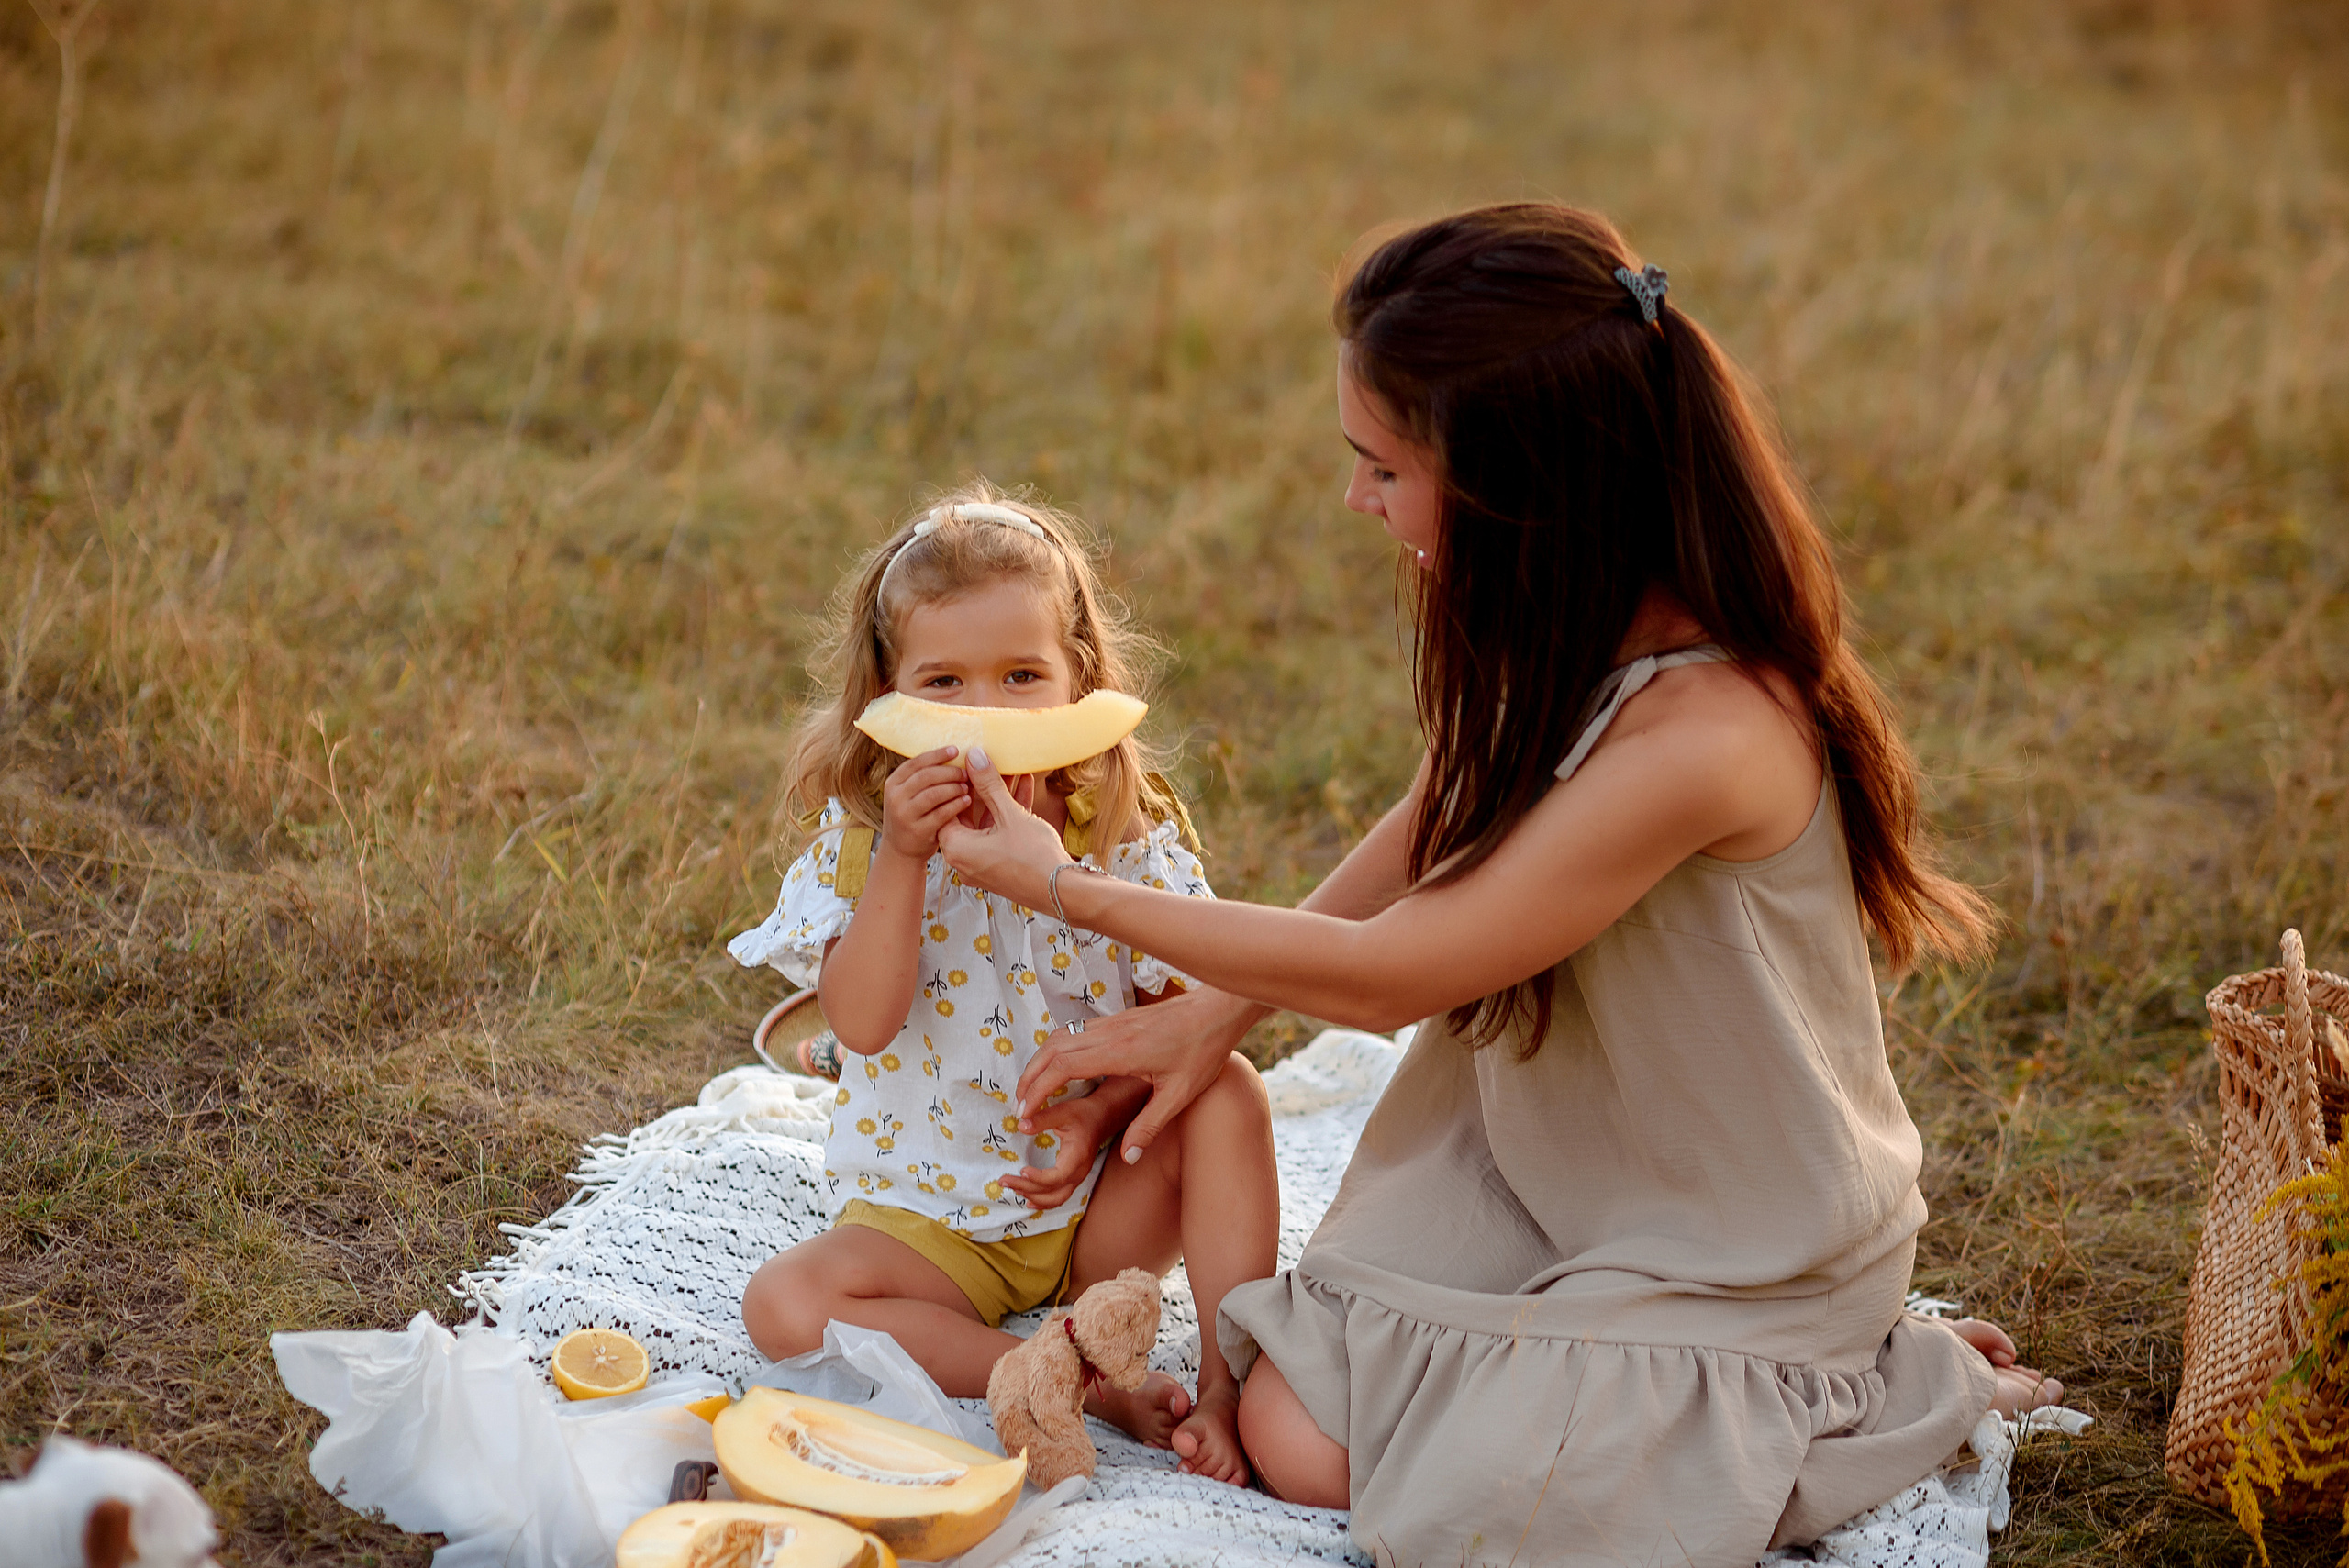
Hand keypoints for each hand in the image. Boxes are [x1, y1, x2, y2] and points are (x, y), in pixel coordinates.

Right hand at [879, 747, 970, 861]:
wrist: (900, 851)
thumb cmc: (913, 816)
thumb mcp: (909, 794)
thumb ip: (924, 777)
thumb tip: (953, 754)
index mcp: (894, 783)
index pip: (916, 762)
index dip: (937, 755)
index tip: (955, 750)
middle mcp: (895, 797)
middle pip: (926, 776)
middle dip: (950, 772)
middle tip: (966, 772)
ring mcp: (904, 815)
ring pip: (933, 794)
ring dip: (954, 787)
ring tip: (967, 786)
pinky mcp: (917, 831)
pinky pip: (941, 813)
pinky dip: (956, 805)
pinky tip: (967, 801)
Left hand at [936, 747, 1070, 908]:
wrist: (1063, 892)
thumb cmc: (1033, 858)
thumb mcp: (1009, 814)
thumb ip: (989, 785)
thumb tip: (975, 759)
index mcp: (957, 849)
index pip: (946, 808)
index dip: (958, 784)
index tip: (968, 764)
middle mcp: (965, 860)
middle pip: (968, 816)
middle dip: (983, 788)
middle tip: (990, 765)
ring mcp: (983, 865)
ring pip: (987, 824)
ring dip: (999, 799)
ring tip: (1012, 772)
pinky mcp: (1001, 866)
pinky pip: (999, 835)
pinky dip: (1009, 815)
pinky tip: (1024, 789)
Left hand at [1002, 1086, 1120, 1211]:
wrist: (1100, 1119)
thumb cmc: (1082, 1114)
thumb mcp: (1063, 1111)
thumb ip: (1042, 1119)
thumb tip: (1020, 1125)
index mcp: (1077, 1157)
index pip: (1057, 1177)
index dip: (1038, 1178)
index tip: (1021, 1171)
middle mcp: (1079, 1172)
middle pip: (1052, 1192)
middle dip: (1026, 1189)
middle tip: (1003, 1180)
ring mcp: (1077, 1178)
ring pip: (1055, 1199)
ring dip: (1033, 1197)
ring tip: (1012, 1188)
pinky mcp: (1073, 1179)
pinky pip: (1059, 1197)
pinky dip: (1043, 1202)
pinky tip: (1029, 1200)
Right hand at [1018, 988, 1259, 1164]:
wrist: (1218, 1009)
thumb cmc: (1203, 1050)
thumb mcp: (1180, 1095)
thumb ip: (1150, 1127)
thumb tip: (1128, 1157)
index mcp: (1119, 1052)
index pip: (1062, 1069)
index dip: (1036, 1091)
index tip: (1024, 1114)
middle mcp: (1109, 1033)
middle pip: (1051, 1051)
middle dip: (1029, 1079)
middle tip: (1019, 1107)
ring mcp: (1112, 1023)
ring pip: (1060, 1038)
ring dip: (1040, 1062)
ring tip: (1031, 1089)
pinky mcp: (1118, 1019)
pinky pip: (1075, 1033)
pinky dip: (1057, 1051)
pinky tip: (1060, 1069)